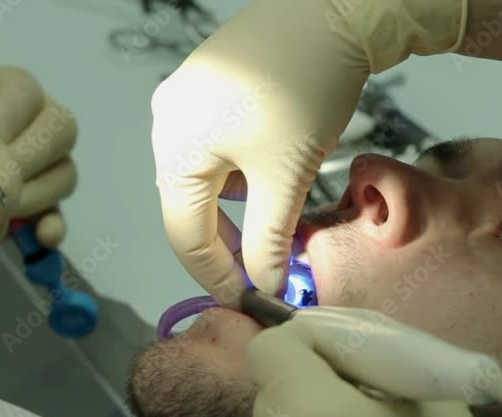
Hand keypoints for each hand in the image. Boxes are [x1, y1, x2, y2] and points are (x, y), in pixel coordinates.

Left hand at [0, 66, 77, 247]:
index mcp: (10, 89)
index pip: (26, 94)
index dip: (6, 123)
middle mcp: (40, 120)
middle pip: (61, 130)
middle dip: (25, 160)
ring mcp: (50, 162)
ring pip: (64, 173)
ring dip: (32, 194)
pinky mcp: (46, 202)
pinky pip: (61, 212)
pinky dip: (52, 226)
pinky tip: (38, 237)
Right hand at [151, 0, 467, 305]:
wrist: (332, 9)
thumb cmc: (306, 88)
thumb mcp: (287, 176)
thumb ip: (270, 239)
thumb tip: (266, 286)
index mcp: (175, 148)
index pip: (186, 235)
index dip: (217, 276)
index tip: (251, 302)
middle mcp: (168, 125)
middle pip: (191, 208)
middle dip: (230, 245)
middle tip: (266, 273)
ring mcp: (187, 102)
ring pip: (207, 180)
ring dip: (240, 212)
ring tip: (279, 226)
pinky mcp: (212, 88)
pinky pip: (217, 149)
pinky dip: (244, 177)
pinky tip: (275, 179)